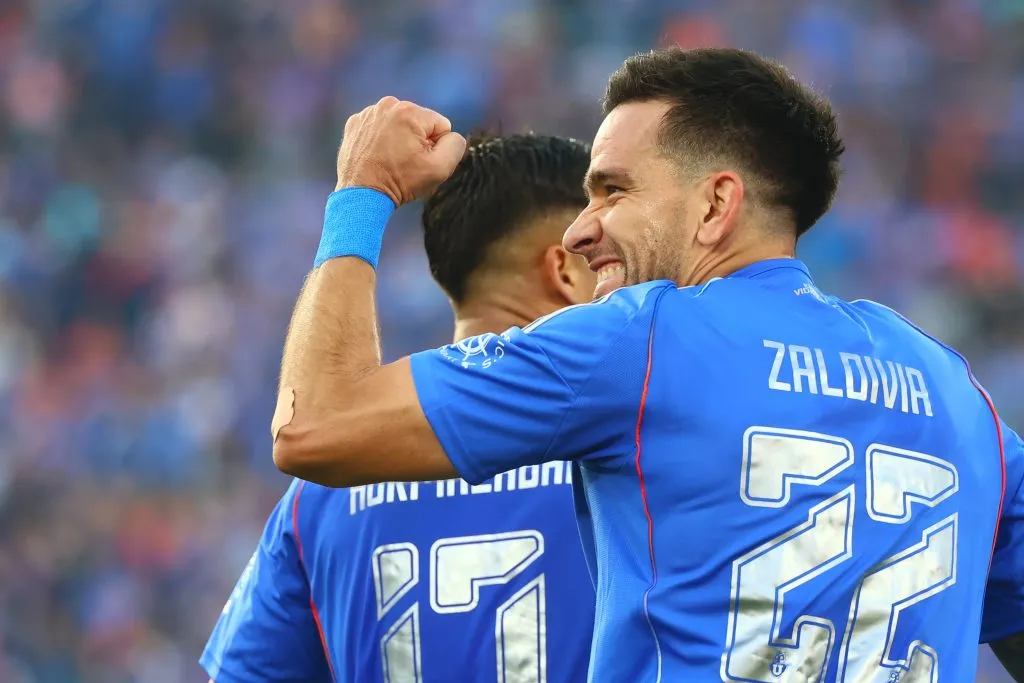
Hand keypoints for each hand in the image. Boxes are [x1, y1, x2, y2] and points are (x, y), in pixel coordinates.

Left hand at [335, 97, 466, 205]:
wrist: (361, 195)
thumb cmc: (400, 182)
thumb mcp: (440, 168)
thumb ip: (455, 145)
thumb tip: (452, 136)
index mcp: (410, 111)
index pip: (440, 125)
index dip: (436, 146)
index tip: (421, 161)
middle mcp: (387, 105)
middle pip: (418, 122)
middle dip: (417, 141)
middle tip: (405, 162)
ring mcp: (368, 113)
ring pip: (398, 124)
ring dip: (398, 139)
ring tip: (390, 160)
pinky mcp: (354, 124)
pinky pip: (378, 128)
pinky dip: (379, 140)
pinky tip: (376, 156)